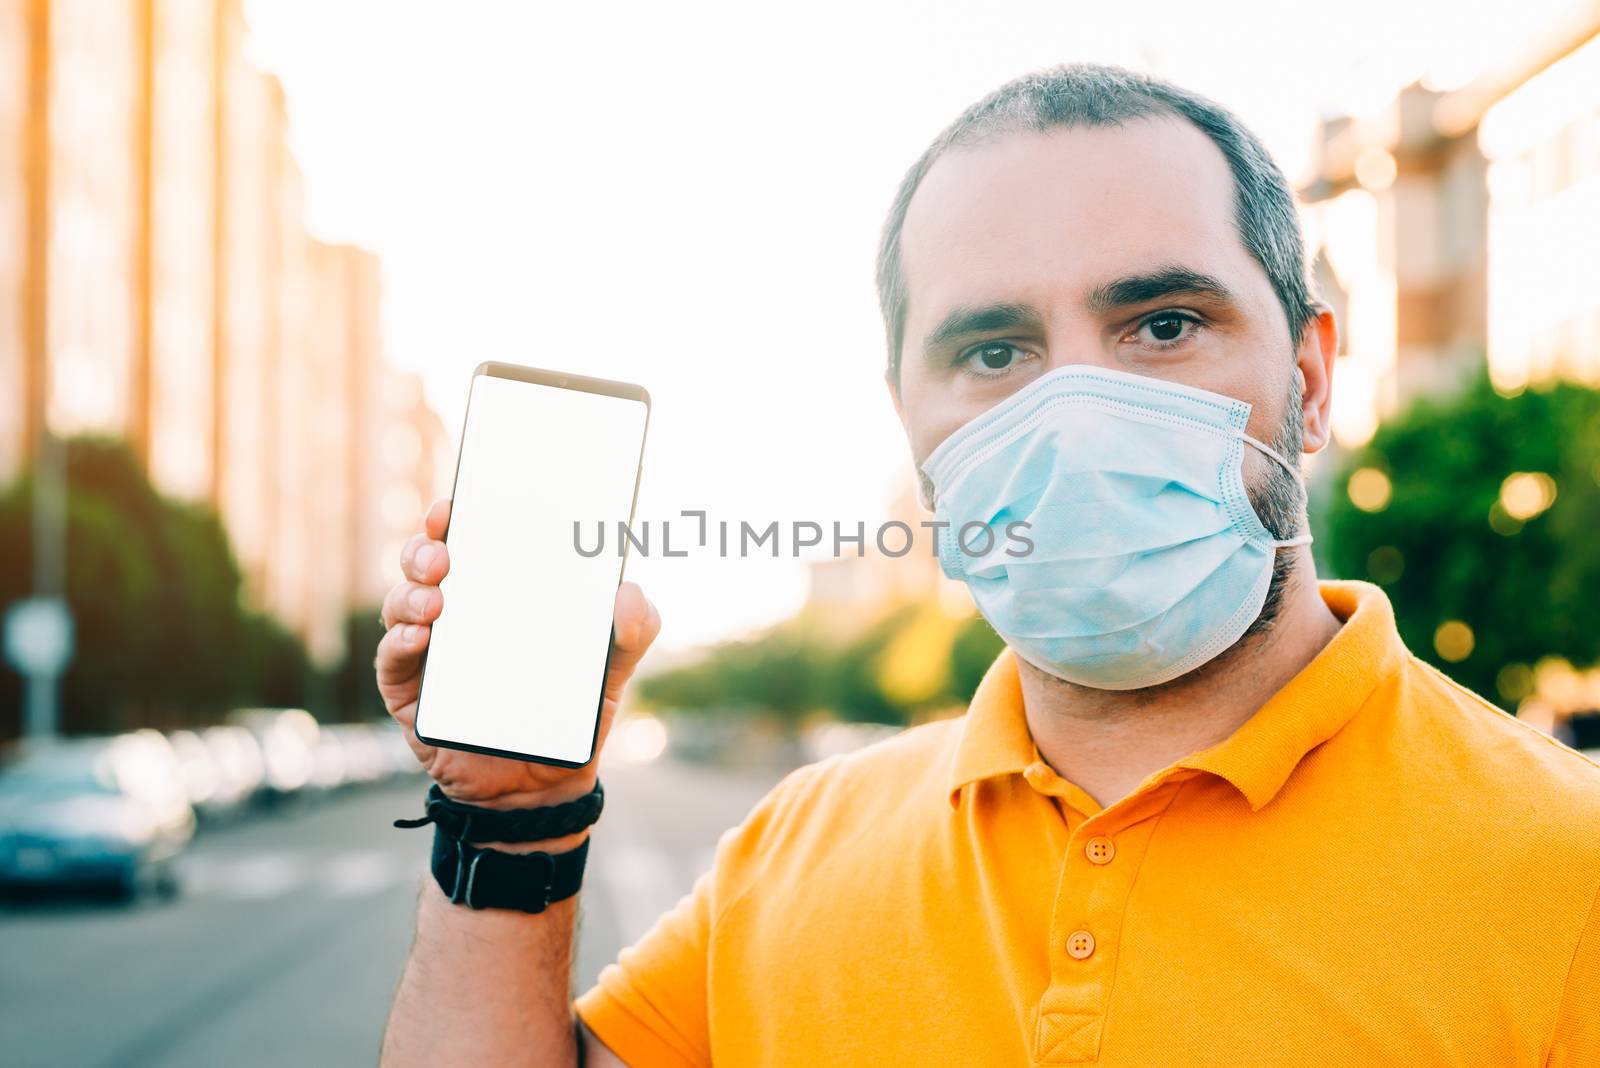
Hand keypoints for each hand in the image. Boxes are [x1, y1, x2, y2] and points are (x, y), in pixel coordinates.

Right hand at [374, 498, 660, 809]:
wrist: (543, 788)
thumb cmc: (569, 716)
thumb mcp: (608, 674)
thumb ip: (632, 633)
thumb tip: (631, 592)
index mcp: (497, 598)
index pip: (468, 545)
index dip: (453, 519)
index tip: (456, 506)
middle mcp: (455, 616)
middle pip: (423, 565)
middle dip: (425, 550)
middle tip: (445, 556)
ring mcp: (427, 653)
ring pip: (401, 605)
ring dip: (410, 594)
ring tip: (436, 601)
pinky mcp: (409, 694)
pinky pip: (391, 660)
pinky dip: (398, 642)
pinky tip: (417, 637)